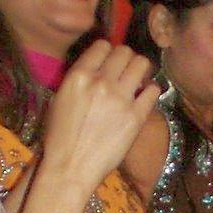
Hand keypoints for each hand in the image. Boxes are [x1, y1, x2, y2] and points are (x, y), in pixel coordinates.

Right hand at [42, 41, 158, 189]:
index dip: (108, 51)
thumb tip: (96, 69)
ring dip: (140, 69)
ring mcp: (121, 98)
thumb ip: (79, 80)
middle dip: (126, 58)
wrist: (71, 166)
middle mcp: (101, 81)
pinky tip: (145, 96)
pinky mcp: (136, 116)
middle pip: (124, 52)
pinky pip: (153, 90)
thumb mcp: (60, 99)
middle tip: (126, 70)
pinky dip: (151, 90)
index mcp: (79, 75)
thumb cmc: (59, 137)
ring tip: (137, 80)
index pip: (102, 46)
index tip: (110, 60)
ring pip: (141, 64)